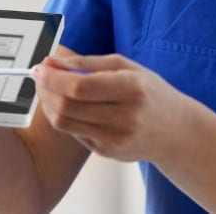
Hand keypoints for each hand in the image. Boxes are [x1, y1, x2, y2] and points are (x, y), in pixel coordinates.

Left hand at [31, 54, 200, 163]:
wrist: (176, 131)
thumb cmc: (148, 92)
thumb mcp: (126, 67)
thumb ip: (87, 63)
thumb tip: (51, 63)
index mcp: (131, 89)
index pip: (80, 86)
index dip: (53, 77)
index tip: (39, 67)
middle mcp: (125, 117)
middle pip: (67, 107)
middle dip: (45, 89)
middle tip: (40, 77)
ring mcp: (116, 139)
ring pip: (64, 123)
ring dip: (49, 104)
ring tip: (49, 90)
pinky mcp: (107, 153)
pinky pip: (74, 133)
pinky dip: (65, 117)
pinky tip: (71, 107)